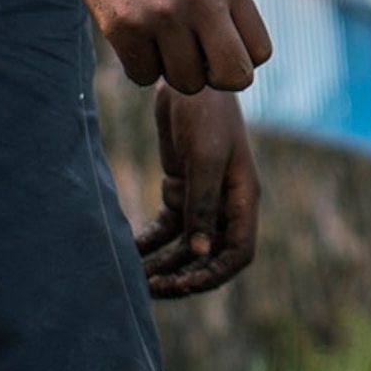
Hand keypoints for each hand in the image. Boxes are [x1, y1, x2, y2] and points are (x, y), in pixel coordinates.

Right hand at [54, 0, 271, 94]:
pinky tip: (133, 34)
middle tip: (194, 58)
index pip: (260, 53)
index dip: (238, 58)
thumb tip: (233, 72)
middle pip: (235, 78)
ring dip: (171, 69)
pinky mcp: (126, 29)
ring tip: (158, 38)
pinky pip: (144, 76)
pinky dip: (138, 64)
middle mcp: (203, 1)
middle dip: (215, 77)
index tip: (215, 46)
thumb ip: (225, 11)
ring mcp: (164, 17)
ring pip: (187, 83)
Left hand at [137, 86, 259, 297]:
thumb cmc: (206, 114)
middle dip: (184, 276)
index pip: (237, 253)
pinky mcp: (178, 190)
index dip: (214, 275)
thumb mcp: (205, 158)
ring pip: (185, 247)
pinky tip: (128, 252)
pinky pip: (165, 228)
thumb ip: (202, 205)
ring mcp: (201, 199)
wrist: (186, 80)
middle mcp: (225, 204)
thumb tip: (199, 253)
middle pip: (209, 256)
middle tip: (153, 290)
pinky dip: (149, 243)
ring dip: (164, 265)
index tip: (183, 284)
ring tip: (137, 280)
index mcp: (242, 200)